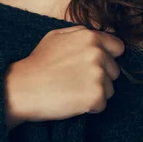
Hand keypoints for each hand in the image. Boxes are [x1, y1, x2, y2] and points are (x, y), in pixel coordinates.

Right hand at [5, 25, 124, 124]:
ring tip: (73, 90)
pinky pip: (102, 105)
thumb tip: (97, 36)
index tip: (94, 65)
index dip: (108, 57)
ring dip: (95, 92)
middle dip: (101, 76)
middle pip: (114, 70)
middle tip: (77, 80)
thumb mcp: (57, 36)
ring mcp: (98, 74)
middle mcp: (98, 53)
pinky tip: (72, 100)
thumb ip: (80, 33)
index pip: (118, 47)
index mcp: (90, 36)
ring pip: (110, 88)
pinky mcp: (96, 96)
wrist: (24, 86)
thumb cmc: (38, 62)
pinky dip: (90, 107)